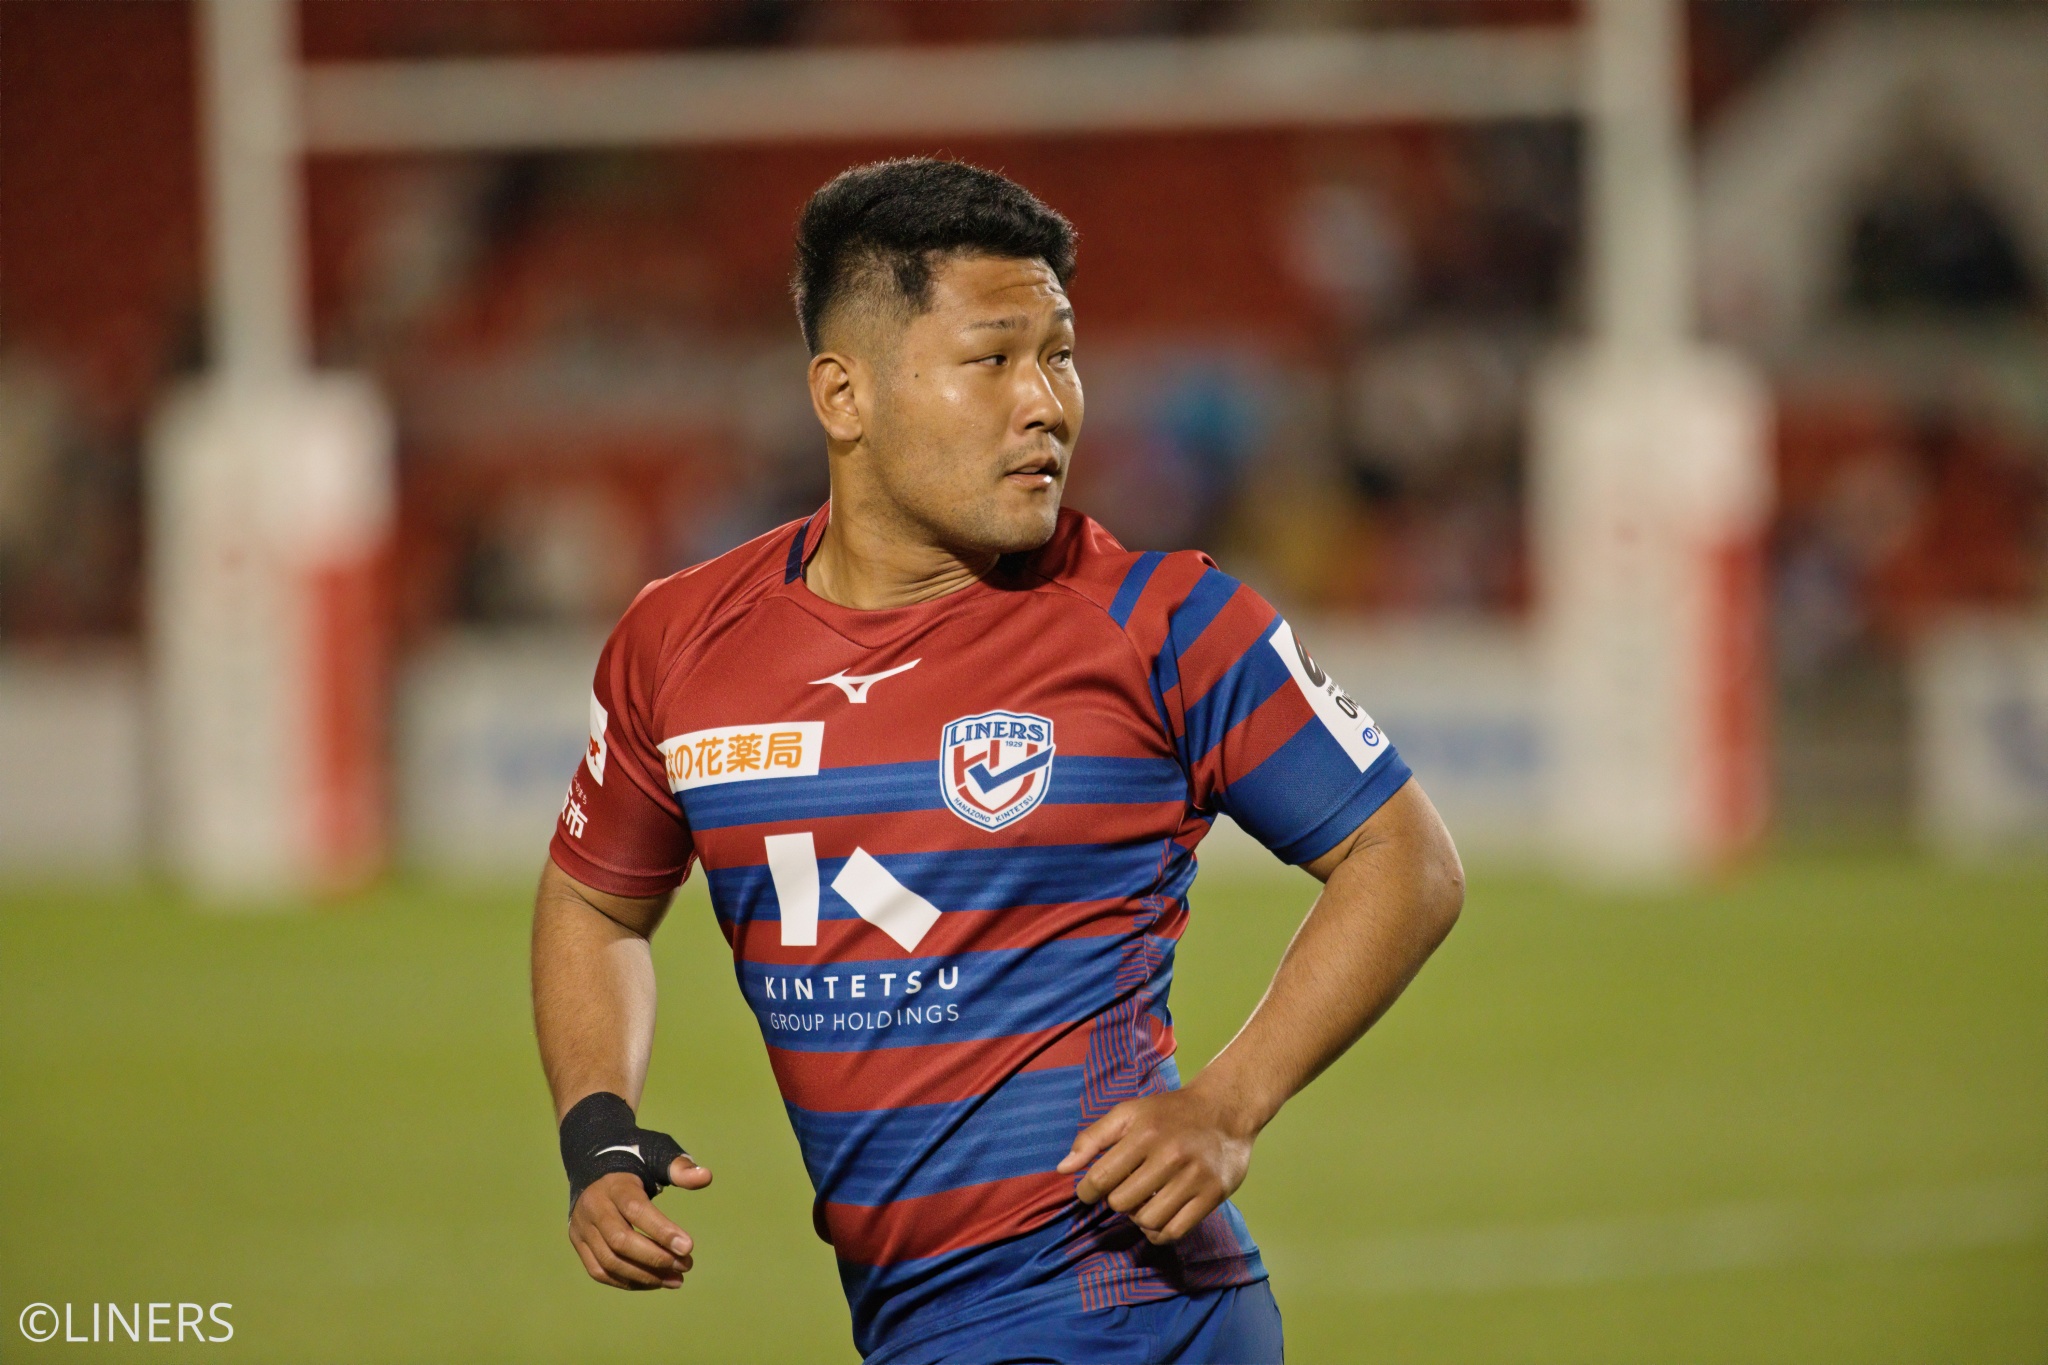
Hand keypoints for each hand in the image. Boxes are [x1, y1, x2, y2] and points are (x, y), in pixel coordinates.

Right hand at [568, 1154, 711, 1289]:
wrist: (594, 1164)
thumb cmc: (635, 1162)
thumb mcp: (657, 1155)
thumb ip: (680, 1168)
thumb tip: (706, 1177)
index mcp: (614, 1184)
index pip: (636, 1210)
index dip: (662, 1231)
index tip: (689, 1247)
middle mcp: (593, 1207)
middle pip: (620, 1241)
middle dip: (656, 1258)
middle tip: (686, 1265)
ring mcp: (581, 1227)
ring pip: (609, 1262)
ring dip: (645, 1276)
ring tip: (677, 1280)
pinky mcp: (578, 1243)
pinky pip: (600, 1271)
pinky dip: (628, 1282)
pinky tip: (655, 1282)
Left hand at [1056, 1085, 1256, 1244]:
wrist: (1225, 1110)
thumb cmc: (1168, 1113)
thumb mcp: (1128, 1113)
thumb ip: (1092, 1138)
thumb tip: (1062, 1169)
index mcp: (1145, 1133)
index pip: (1101, 1179)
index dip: (1087, 1191)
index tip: (1089, 1192)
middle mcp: (1170, 1155)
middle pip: (1122, 1203)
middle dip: (1115, 1200)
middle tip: (1122, 1190)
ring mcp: (1194, 1177)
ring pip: (1147, 1221)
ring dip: (1137, 1217)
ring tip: (1141, 1202)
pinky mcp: (1213, 1195)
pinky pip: (1174, 1232)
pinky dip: (1158, 1232)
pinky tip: (1156, 1216)